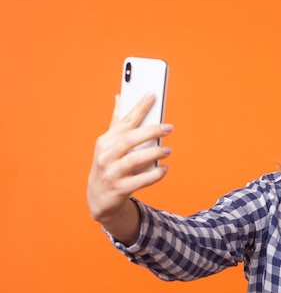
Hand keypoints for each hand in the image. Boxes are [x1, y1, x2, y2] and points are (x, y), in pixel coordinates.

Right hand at [87, 94, 171, 236]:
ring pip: (135, 160)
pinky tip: (164, 168)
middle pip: (130, 139)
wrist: (99, 198)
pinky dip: (155, 174)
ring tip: (168, 150)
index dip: (139, 107)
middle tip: (169, 127)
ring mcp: (112, 173)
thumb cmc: (108, 165)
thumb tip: (120, 96)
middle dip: (151, 131)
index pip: (125, 121)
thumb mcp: (109, 144)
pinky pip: (142, 180)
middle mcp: (106, 155)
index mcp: (105, 141)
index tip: (153, 95)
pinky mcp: (120, 188)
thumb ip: (117, 122)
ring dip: (155, 153)